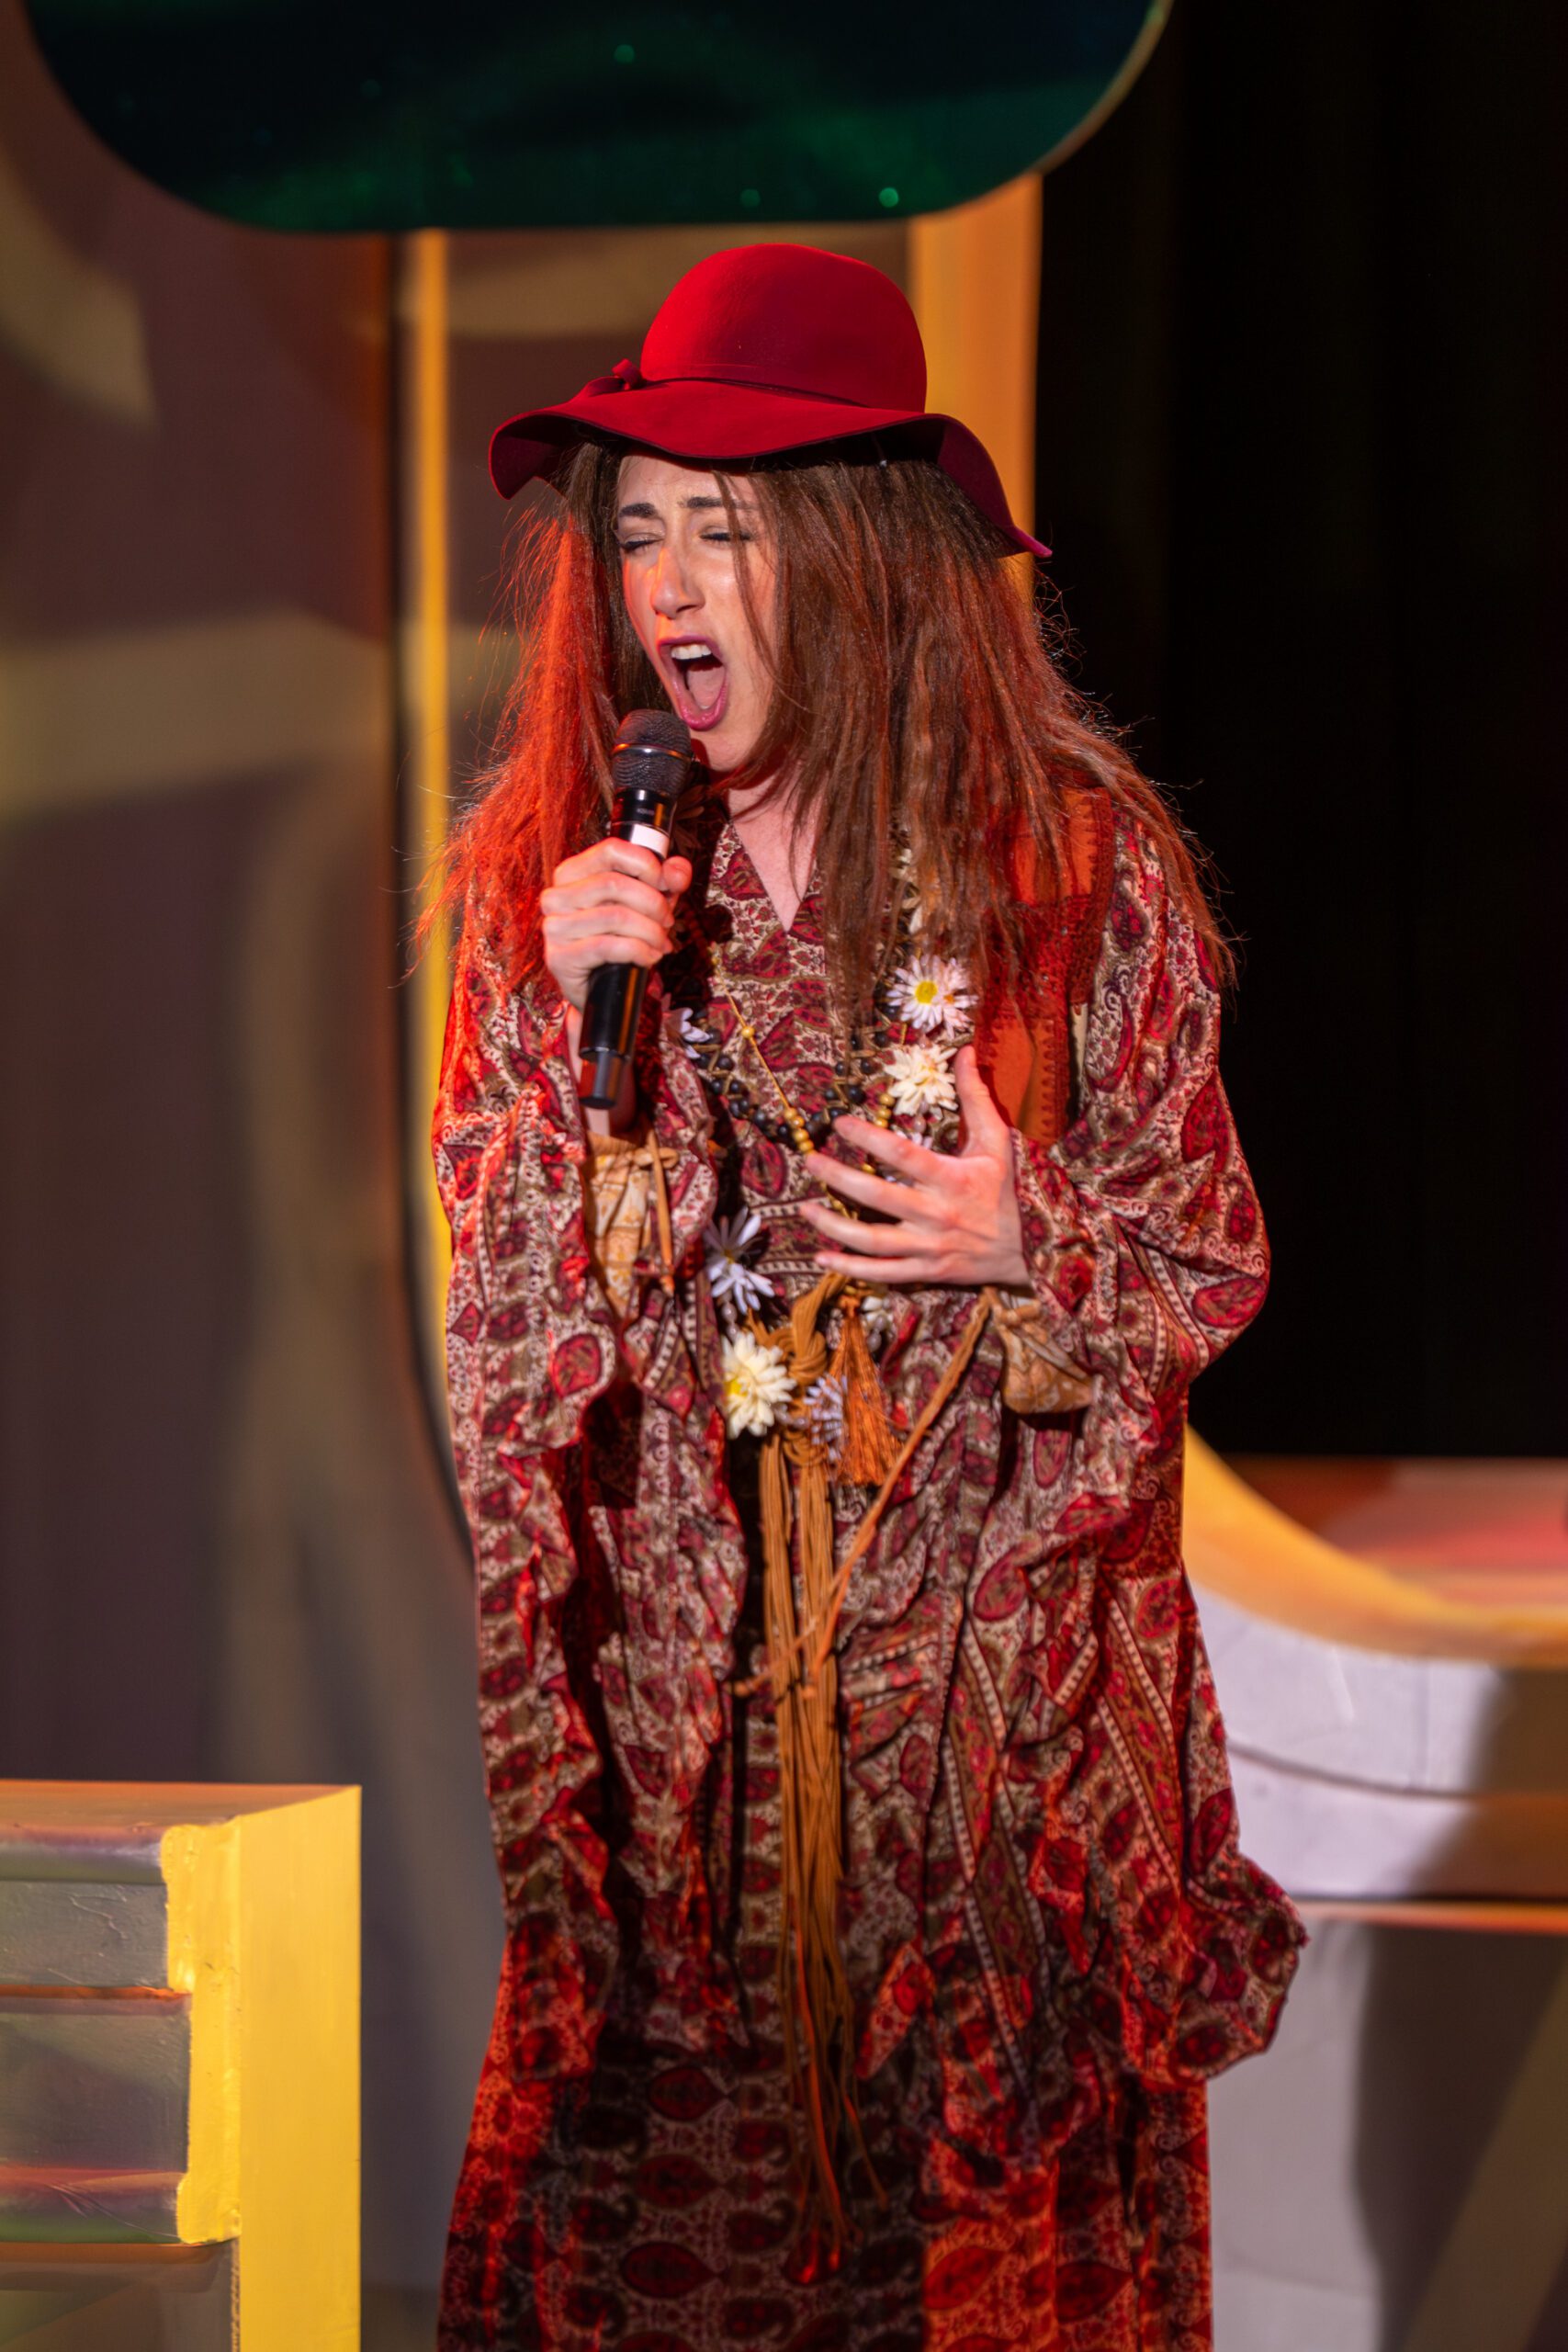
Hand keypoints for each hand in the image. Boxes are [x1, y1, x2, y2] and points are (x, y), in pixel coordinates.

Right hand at [540, 839, 692, 1013]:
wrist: (597, 986)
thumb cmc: (618, 936)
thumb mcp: (646, 903)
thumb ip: (665, 881)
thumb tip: (677, 870)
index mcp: (572, 873)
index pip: (611, 850)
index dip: (645, 863)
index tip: (665, 883)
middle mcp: (556, 896)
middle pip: (614, 883)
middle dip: (653, 903)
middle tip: (668, 921)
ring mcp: (554, 927)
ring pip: (614, 916)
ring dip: (650, 931)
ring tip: (662, 943)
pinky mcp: (559, 957)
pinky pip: (607, 946)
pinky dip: (638, 951)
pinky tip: (650, 957)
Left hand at [798, 1046, 1029, 1289]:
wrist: (1038, 1247)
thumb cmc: (1012, 1188)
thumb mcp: (997, 1140)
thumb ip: (975, 1096)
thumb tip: (964, 1051)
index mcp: (952, 1178)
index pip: (902, 1154)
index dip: (868, 1138)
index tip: (839, 1124)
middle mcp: (936, 1213)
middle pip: (877, 1197)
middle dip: (837, 1178)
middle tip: (808, 1162)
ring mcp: (930, 1246)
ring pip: (872, 1241)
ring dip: (834, 1226)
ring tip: (804, 1209)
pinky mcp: (928, 1271)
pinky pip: (882, 1273)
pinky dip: (850, 1269)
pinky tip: (821, 1258)